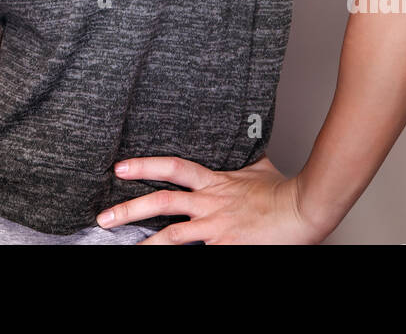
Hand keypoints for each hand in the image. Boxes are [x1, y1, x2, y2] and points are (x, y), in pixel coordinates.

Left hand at [96, 153, 328, 244]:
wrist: (303, 209)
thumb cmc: (283, 191)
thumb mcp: (258, 167)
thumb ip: (241, 161)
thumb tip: (242, 142)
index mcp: (214, 182)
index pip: (172, 168)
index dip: (144, 166)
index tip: (119, 167)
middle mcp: (210, 203)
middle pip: (161, 202)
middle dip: (128, 209)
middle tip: (103, 217)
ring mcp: (216, 227)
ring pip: (171, 236)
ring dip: (144, 243)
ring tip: (121, 249)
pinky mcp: (226, 246)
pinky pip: (196, 256)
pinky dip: (180, 259)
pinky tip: (160, 261)